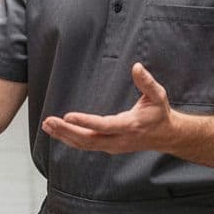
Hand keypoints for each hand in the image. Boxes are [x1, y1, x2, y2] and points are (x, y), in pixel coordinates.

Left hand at [41, 63, 180, 154]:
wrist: (166, 136)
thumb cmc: (159, 113)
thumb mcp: (158, 95)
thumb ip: (147, 82)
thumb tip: (137, 67)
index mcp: (130, 126)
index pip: (104, 125)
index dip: (85, 122)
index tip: (68, 116)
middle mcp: (119, 140)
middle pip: (89, 139)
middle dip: (67, 131)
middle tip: (49, 121)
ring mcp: (113, 146)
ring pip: (85, 145)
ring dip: (64, 136)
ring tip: (47, 125)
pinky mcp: (108, 147)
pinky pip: (86, 145)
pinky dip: (70, 139)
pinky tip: (57, 132)